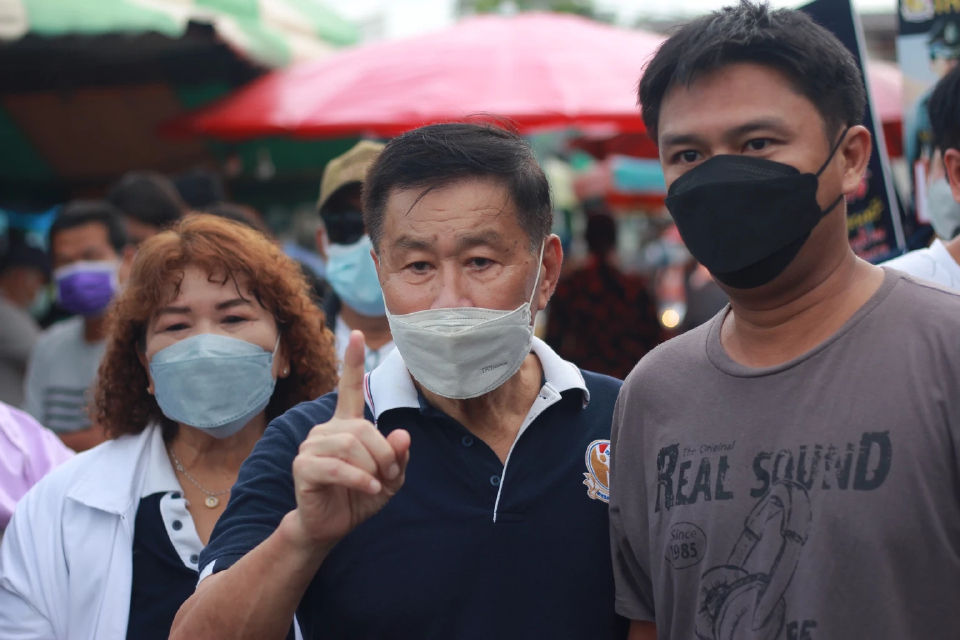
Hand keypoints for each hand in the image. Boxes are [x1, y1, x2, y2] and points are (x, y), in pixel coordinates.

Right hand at [287, 331, 409, 550]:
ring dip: (372, 468)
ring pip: (350, 445)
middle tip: (390, 475)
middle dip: (384, 453)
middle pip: (362, 428)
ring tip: (377, 484)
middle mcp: (326, 430)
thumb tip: (402, 434)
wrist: (330, 526)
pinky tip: (369, 489)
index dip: (352, 361)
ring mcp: (311, 446)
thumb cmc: (359, 497)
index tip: (357, 334)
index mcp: (346, 425)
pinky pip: (336, 466)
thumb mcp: (389, 478)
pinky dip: (359, 479)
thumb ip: (398, 456)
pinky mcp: (303, 467)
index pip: (348, 387)